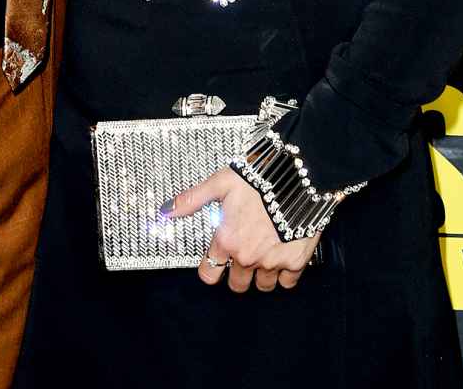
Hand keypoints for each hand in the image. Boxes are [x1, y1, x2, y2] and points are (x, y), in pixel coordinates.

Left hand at [166, 167, 317, 292]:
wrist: (296, 178)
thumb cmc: (257, 179)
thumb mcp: (220, 183)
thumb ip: (193, 200)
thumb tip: (166, 211)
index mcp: (227, 240)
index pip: (209, 273)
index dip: (211, 269)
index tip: (215, 263)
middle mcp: (247, 256)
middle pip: (237, 285)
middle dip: (236, 274)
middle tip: (242, 257)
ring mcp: (272, 262)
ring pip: (262, 286)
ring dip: (261, 275)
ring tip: (263, 255)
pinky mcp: (295, 261)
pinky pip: (287, 282)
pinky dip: (284, 274)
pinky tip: (282, 256)